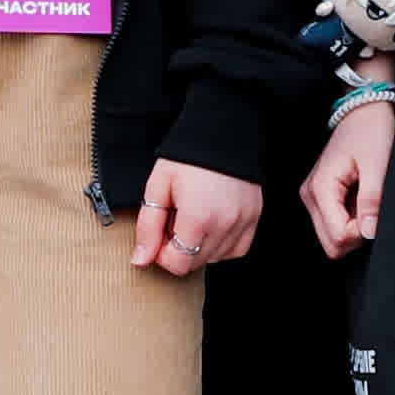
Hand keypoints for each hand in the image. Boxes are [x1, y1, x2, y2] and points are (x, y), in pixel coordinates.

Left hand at [132, 157, 265, 276]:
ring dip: (199, 247)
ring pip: (215, 259)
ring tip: (193, 218)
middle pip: (195, 264)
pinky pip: (236, 249)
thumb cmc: (187, 156)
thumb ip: (148, 226)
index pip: (178, 264)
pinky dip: (221, 245)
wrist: (222, 130)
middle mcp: (225, 224)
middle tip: (175, 220)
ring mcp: (243, 222)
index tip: (160, 232)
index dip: (161, 253)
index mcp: (199, 217)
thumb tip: (141, 259)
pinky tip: (210, 226)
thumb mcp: (158, 186)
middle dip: (179, 249)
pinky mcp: (254, 218)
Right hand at [306, 93, 394, 252]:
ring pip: (333, 235)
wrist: (364, 110)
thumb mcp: (378, 165)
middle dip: (356, 234)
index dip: (361, 233)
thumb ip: (372, 201)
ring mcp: (314, 195)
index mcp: (321, 187)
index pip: (337, 236)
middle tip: (372, 210)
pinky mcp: (322, 195)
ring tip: (366, 198)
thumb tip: (369, 232)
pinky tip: (361, 197)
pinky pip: (336, 221)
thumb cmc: (370, 130)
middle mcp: (311, 194)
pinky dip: (352, 217)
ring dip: (355, 225)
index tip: (374, 215)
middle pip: (331, 243)